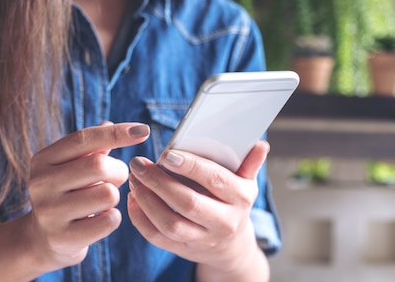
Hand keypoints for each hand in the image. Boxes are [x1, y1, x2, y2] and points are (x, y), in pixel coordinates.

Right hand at [24, 122, 149, 271]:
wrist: (43, 239)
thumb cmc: (68, 193)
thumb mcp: (74, 165)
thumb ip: (93, 145)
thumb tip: (110, 123)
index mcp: (43, 160)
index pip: (84, 138)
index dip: (117, 133)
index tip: (145, 130)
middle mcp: (41, 184)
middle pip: (99, 165)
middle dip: (119, 171)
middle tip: (114, 179)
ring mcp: (49, 213)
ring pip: (108, 194)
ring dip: (115, 197)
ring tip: (102, 200)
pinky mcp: (62, 238)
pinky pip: (109, 220)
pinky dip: (113, 218)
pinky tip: (100, 219)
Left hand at [128, 141, 269, 276]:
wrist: (231, 246)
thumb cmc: (235, 203)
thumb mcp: (247, 183)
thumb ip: (250, 163)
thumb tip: (262, 144)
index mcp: (240, 199)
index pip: (216, 180)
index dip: (192, 167)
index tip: (168, 154)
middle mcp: (224, 222)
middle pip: (188, 204)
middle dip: (160, 182)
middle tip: (139, 164)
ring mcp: (202, 239)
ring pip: (170, 224)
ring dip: (146, 200)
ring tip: (134, 179)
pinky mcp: (183, 250)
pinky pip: (157, 237)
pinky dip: (141, 219)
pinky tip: (133, 198)